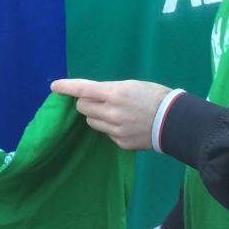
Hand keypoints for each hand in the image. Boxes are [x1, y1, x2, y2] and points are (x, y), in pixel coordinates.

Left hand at [50, 78, 170, 149]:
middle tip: (98, 100)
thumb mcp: (131, 85)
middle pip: (82, 107)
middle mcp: (112, 112)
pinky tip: (126, 125)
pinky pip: (105, 133)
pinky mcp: (121, 142)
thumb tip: (90, 96)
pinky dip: (110, 128)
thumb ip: (109, 91)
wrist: (175, 121)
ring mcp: (116, 129)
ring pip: (91, 121)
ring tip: (115, 113)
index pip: (83, 89)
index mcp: (114, 93)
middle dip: (86, 102)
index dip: (66, 87)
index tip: (54, 86)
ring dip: (96, 115)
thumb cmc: (154, 96)